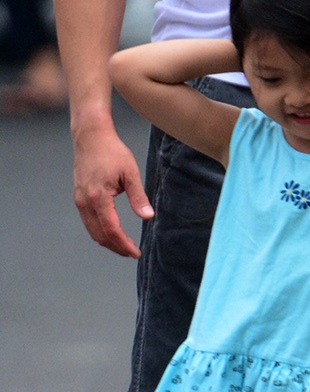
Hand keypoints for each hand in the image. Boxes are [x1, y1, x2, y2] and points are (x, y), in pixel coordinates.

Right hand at [73, 121, 149, 257]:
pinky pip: (88, 221)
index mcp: (98, 197)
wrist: (91, 138)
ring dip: (108, 241)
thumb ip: (138, 197)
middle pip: (99, 235)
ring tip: (125, 245)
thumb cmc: (113, 152)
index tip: (136, 252)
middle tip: (132, 252)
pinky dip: (100, 231)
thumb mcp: (131, 173)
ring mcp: (79, 201)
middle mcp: (85, 202)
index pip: (111, 230)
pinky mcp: (79, 198)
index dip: (124, 244)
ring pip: (92, 230)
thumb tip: (148, 217)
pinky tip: (113, 231)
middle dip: (116, 247)